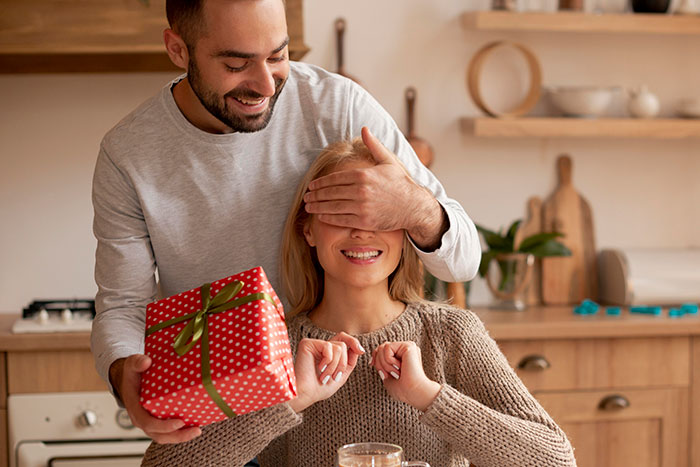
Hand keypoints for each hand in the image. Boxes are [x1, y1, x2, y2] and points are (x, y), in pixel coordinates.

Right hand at [109, 355, 201, 443]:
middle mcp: (142, 418)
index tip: (179, 422)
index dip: (163, 426)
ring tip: (197, 430)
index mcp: (135, 408)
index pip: (148, 422)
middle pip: (159, 435)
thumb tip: (147, 361)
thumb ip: (137, 362)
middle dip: (178, 435)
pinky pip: (168, 431)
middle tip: (196, 430)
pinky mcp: (158, 421)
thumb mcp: (132, 364)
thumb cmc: (133, 374)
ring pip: (164, 436)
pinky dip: (180, 431)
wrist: (129, 379)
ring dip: (181, 436)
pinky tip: (194, 425)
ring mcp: (150, 422)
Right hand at [289, 332, 364, 412]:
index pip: (343, 339)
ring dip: (336, 366)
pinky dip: (328, 361)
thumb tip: (358, 348)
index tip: (361, 351)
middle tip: (336, 377)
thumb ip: (350, 362)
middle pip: (343, 341)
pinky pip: (328, 346)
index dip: (354, 342)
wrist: (306, 395)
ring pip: (339, 347)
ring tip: (325, 377)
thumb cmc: (319, 389)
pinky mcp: (307, 344)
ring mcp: (314, 344)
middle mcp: (320, 347)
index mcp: (328, 353)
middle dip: (344, 362)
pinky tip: (319, 369)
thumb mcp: (341, 376)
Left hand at [304, 127, 445, 249]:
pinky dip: (328, 218)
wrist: (413, 206)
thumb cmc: (400, 183)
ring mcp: (362, 207)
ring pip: (333, 206)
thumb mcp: (388, 161)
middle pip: (331, 192)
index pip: (335, 178)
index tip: (312, 185)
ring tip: (309, 206)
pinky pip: (341, 220)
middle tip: (306, 196)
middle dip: (316, 195)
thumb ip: (374, 146)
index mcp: (364, 174)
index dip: (321, 182)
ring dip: (318, 206)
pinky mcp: (365, 221)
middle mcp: (361, 190)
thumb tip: (364, 129)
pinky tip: (320, 216)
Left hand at [371, 341, 440, 411]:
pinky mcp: (408, 346)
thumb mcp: (386, 375)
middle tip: (389, 375)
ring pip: (382, 347)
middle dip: (379, 364)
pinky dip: (389, 361)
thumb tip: (375, 355)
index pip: (382, 349)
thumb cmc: (402, 389)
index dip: (375, 357)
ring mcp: (408, 346)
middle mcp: (405, 350)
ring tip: (396, 372)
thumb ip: (381, 363)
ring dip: (385, 364)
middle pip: (380, 348)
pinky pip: (387, 347)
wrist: (413, 393)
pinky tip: (400, 367)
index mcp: (402, 356)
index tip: (373, 365)